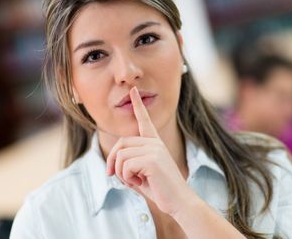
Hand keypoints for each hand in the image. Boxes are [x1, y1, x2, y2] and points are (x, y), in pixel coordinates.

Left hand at [106, 86, 193, 215]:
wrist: (179, 201)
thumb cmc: (161, 189)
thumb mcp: (142, 174)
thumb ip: (130, 164)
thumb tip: (112, 166)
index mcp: (155, 143)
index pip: (144, 120)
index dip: (138, 105)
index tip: (133, 90)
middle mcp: (155, 143)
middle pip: (121, 144)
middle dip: (111, 161)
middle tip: (112, 175)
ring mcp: (154, 150)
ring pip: (121, 156)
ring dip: (121, 174)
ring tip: (134, 181)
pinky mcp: (152, 160)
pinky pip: (125, 166)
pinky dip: (127, 178)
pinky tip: (139, 183)